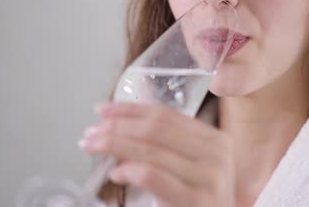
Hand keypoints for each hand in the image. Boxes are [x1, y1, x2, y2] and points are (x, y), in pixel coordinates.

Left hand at [79, 102, 235, 206]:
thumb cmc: (200, 202)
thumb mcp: (190, 168)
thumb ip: (164, 146)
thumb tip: (118, 127)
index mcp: (215, 140)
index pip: (166, 115)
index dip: (130, 110)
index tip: (105, 110)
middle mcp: (216, 155)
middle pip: (155, 129)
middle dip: (117, 127)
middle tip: (93, 131)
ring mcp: (208, 178)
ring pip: (150, 150)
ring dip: (114, 145)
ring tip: (94, 147)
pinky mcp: (195, 201)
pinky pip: (151, 176)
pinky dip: (128, 171)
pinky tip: (116, 173)